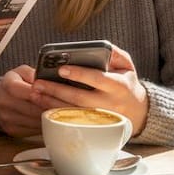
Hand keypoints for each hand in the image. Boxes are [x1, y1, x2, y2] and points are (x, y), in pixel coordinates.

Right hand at [0, 65, 67, 135]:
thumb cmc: (15, 83)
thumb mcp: (22, 72)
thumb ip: (35, 73)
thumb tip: (51, 79)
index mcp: (7, 85)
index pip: (27, 91)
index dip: (45, 94)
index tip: (60, 95)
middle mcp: (5, 102)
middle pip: (33, 108)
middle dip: (52, 108)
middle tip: (70, 107)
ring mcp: (7, 118)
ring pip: (35, 121)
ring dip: (51, 119)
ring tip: (67, 115)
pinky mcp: (12, 130)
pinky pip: (33, 130)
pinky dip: (46, 126)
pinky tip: (55, 121)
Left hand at [30, 44, 148, 134]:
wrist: (137, 113)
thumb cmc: (127, 84)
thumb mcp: (127, 66)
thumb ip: (115, 54)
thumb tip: (100, 46)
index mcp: (119, 87)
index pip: (98, 79)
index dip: (79, 74)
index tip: (62, 69)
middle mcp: (110, 104)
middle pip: (80, 98)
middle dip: (57, 90)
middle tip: (39, 82)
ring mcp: (100, 119)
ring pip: (72, 112)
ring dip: (51, 103)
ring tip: (35, 93)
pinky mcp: (92, 128)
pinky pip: (71, 121)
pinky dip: (55, 113)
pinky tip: (42, 105)